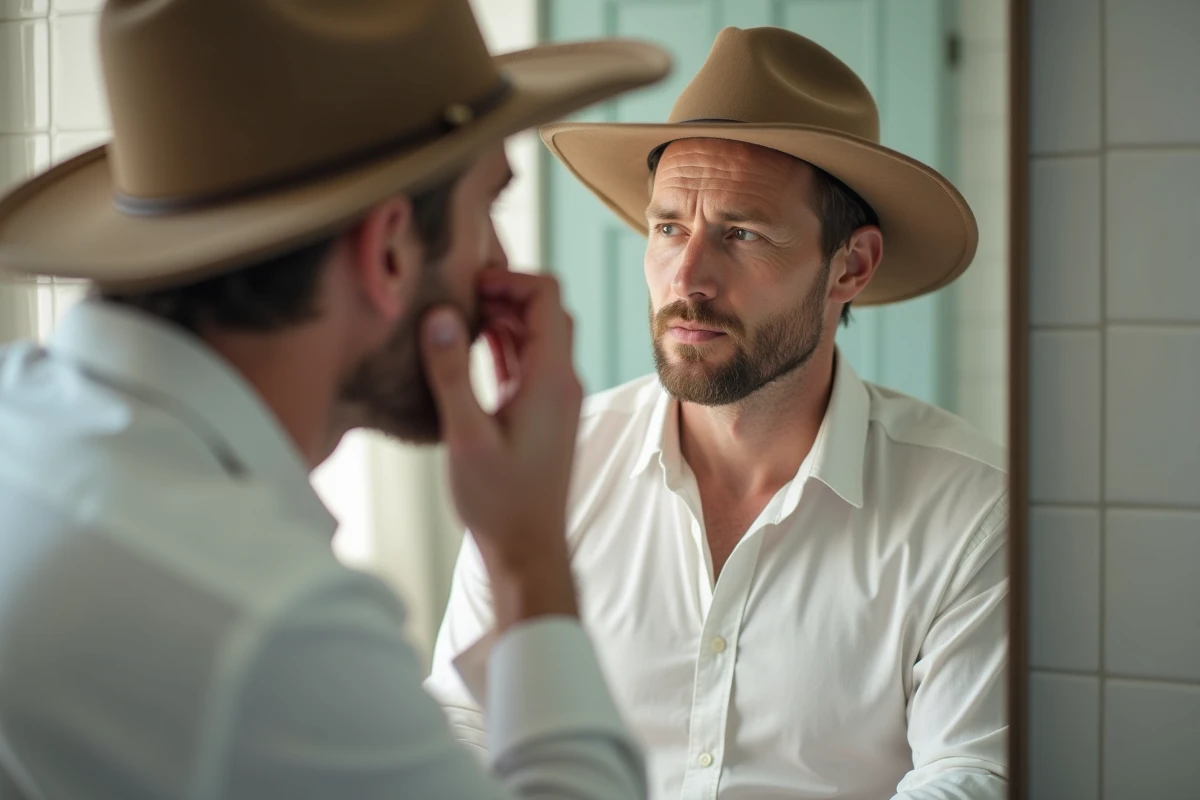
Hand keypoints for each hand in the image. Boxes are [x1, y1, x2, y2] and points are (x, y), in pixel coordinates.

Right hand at [419, 271, 581, 621]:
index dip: (509, 278)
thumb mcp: (465, 436)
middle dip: (504, 291)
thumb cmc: (498, 501)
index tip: (468, 283)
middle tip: (457, 294)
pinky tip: (468, 342)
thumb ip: (451, 374)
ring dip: (502, 317)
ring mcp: (555, 396)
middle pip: (545, 310)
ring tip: (455, 313)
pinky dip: (503, 343)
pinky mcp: (542, 411)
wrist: (527, 548)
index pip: (546, 297)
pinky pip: (527, 360)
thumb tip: (437, 316)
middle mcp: (561, 381)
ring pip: (537, 334)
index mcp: (551, 379)